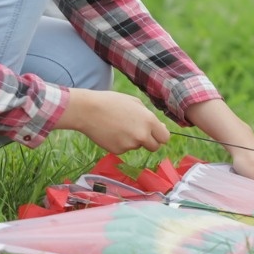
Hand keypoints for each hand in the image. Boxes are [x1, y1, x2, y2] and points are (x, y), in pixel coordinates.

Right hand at [55, 88, 169, 153]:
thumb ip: (149, 117)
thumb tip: (159, 128)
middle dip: (150, 142)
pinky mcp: (118, 151)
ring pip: (137, 146)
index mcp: (149, 121)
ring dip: (132, 140)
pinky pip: (124, 148)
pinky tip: (111, 131)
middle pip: (154, 147)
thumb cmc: (112, 102)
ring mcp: (130, 145)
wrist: (88, 110)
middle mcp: (142, 135)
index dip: (160, 136)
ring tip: (119, 126)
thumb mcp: (135, 103)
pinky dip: (120, 143)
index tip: (156, 134)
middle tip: (139, 133)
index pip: (165, 138)